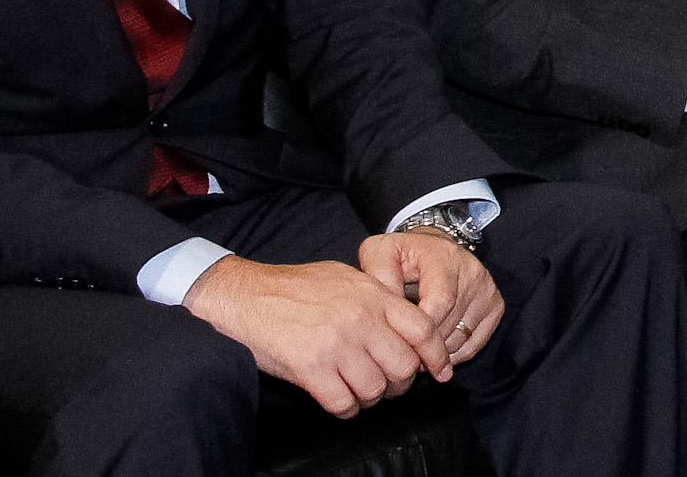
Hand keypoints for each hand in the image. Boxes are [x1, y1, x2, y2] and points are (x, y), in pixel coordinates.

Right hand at [182, 253, 450, 417]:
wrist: (245, 295)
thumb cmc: (295, 286)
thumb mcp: (346, 277)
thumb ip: (378, 296)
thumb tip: (405, 319)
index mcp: (374, 297)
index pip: (423, 330)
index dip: (437, 356)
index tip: (440, 372)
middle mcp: (361, 321)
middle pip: (404, 366)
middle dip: (402, 384)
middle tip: (391, 386)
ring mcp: (336, 346)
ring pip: (375, 389)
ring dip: (372, 398)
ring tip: (362, 392)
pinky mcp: (309, 369)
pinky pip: (343, 403)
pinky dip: (347, 409)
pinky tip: (341, 401)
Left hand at [361, 229, 504, 375]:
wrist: (436, 248)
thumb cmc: (405, 254)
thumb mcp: (381, 252)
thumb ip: (378, 274)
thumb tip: (388, 307)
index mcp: (445, 258)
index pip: (440, 303)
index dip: (419, 330)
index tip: (398, 341)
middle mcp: (472, 273)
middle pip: (448, 326)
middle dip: (420, 345)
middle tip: (398, 350)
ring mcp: (487, 291)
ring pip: (459, 339)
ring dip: (433, 353)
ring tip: (413, 347)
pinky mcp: (495, 306)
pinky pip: (472, 345)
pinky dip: (451, 355)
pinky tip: (433, 348)